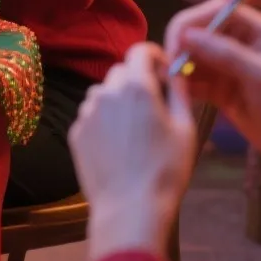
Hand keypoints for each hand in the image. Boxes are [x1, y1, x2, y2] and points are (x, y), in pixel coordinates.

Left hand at [72, 43, 195, 260]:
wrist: (130, 209)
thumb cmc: (166, 170)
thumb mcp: (185, 129)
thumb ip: (179, 92)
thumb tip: (175, 72)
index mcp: (137, 87)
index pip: (140, 51)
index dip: (153, 56)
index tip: (163, 71)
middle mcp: (106, 92)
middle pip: (121, 72)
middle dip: (137, 81)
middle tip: (153, 107)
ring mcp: (86, 113)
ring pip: (103, 94)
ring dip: (118, 101)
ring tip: (134, 131)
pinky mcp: (75, 132)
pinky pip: (91, 116)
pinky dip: (104, 122)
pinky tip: (118, 147)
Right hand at [165, 0, 260, 184]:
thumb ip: (224, 53)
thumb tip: (185, 35)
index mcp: (255, 29)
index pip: (216, 11)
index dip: (193, 22)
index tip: (176, 42)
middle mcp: (238, 41)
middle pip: (200, 31)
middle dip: (182, 45)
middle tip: (169, 66)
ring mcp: (227, 65)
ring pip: (193, 55)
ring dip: (179, 66)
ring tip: (169, 82)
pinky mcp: (219, 87)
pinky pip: (195, 80)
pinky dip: (184, 85)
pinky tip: (176, 94)